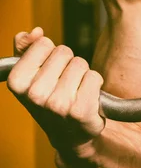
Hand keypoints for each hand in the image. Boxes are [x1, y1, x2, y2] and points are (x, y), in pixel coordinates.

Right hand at [8, 27, 104, 153]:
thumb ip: (26, 48)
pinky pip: (95, 77)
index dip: (51, 55)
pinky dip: (95, 84)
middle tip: (65, 84)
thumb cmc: (50, 99)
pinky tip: (88, 98)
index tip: (50, 72)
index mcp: (17, 82)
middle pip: (64, 52)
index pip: (44, 43)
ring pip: (80, 64)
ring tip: (76, 91)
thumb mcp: (31, 74)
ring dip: (82, 74)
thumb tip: (36, 32)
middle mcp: (35, 94)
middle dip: (68, 64)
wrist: (70, 135)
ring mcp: (58, 104)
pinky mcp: (81, 111)